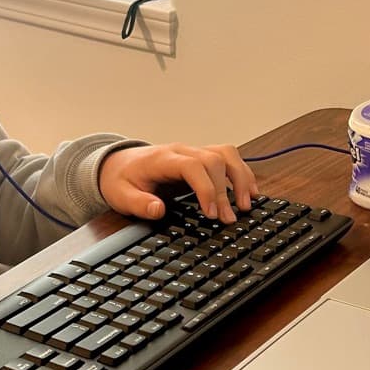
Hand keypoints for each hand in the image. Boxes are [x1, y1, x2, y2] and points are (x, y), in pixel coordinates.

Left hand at [99, 142, 257, 222]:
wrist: (119, 164)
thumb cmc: (122, 179)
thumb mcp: (121, 196)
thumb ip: (138, 203)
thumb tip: (158, 209)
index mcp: (163, 159)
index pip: (192, 166)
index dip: (206, 188)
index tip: (211, 213)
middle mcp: (182, 151)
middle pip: (214, 160)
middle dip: (226, 190)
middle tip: (228, 218)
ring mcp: (193, 152)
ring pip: (226, 154)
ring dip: (241, 177)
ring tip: (246, 204)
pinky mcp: (201, 158)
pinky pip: (228, 158)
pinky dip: (242, 172)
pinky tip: (250, 191)